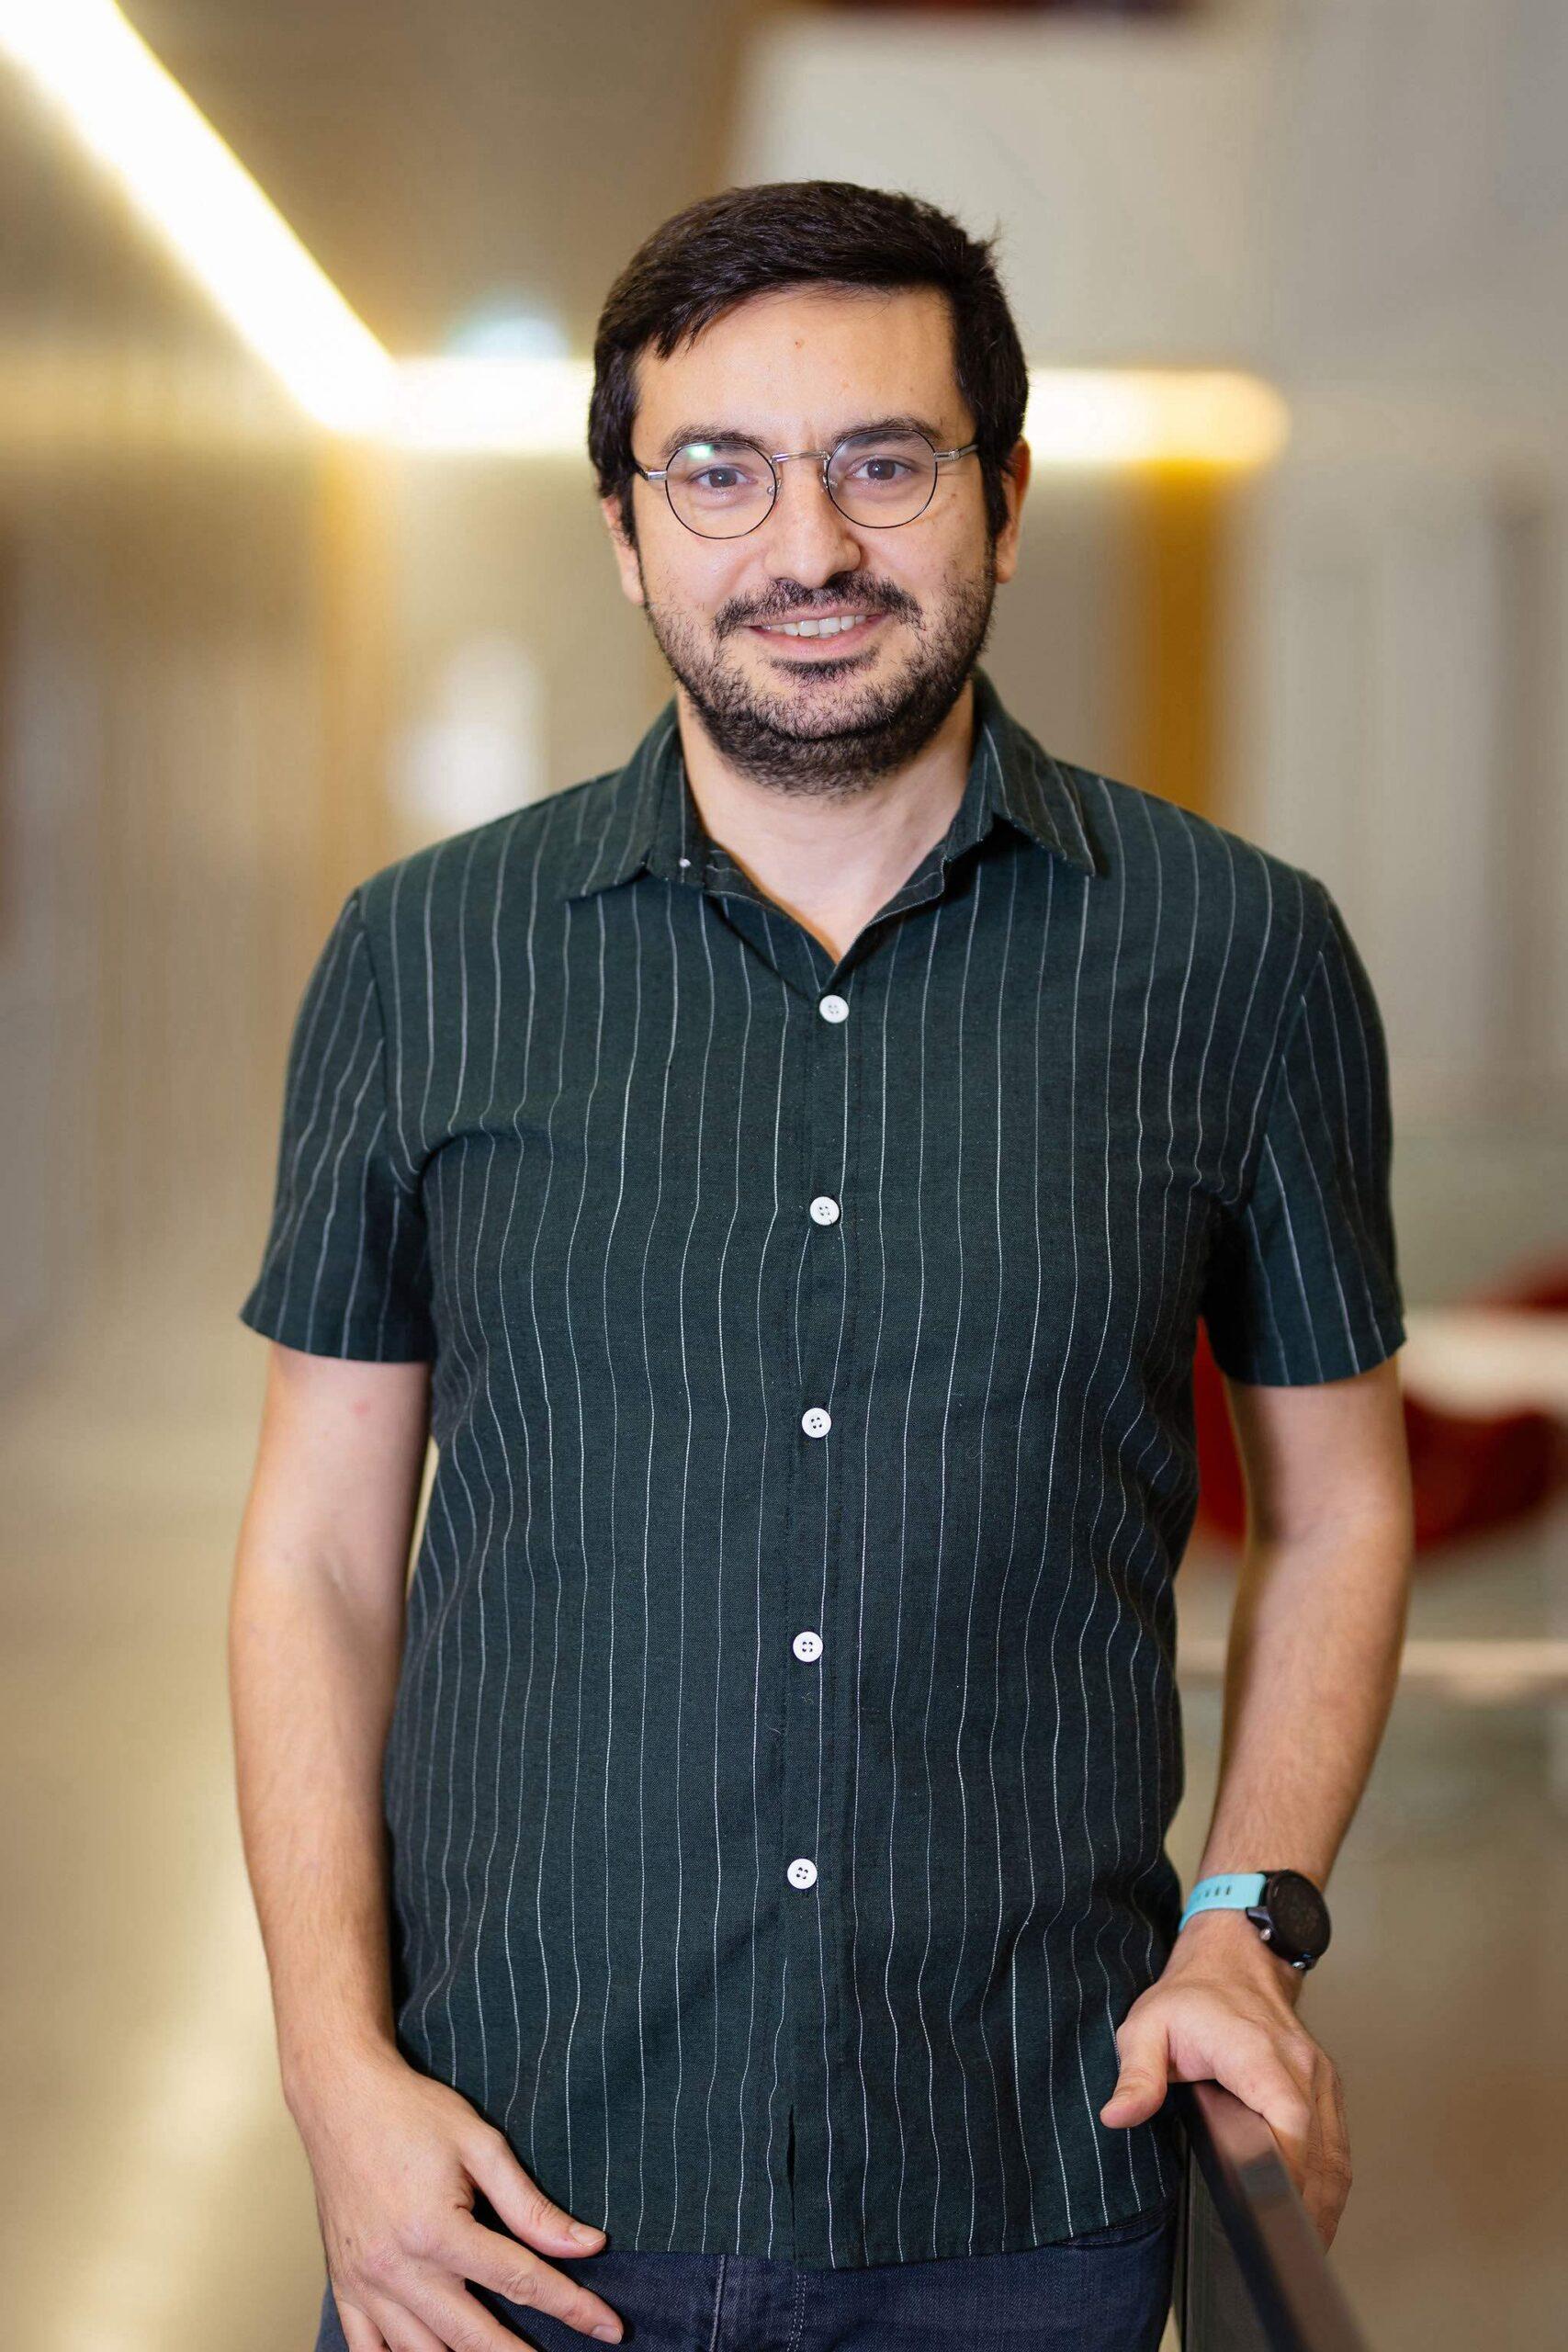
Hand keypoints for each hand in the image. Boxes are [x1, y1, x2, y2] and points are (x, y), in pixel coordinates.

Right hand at [288, 2040, 624, 2349]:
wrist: (340, 2098)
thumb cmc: (412, 2113)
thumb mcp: (481, 2145)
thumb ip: (531, 2205)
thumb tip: (587, 2245)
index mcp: (436, 2231)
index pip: (520, 2282)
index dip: (572, 2307)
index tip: (610, 2327)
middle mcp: (398, 2269)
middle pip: (474, 2337)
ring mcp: (366, 2286)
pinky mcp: (344, 2288)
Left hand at [1097, 1909, 1351, 2248]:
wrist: (1233, 1958)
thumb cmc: (1191, 1996)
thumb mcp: (1146, 2026)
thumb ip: (1136, 2074)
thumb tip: (1118, 2115)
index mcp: (1256, 2051)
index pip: (1289, 2120)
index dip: (1286, 2169)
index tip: (1269, 2208)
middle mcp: (1299, 2064)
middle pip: (1320, 2151)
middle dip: (1305, 2206)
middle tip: (1281, 2250)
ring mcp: (1319, 2076)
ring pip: (1337, 2154)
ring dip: (1325, 2204)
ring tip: (1299, 2246)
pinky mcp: (1326, 2087)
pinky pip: (1338, 2143)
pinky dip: (1332, 2182)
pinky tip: (1317, 2212)